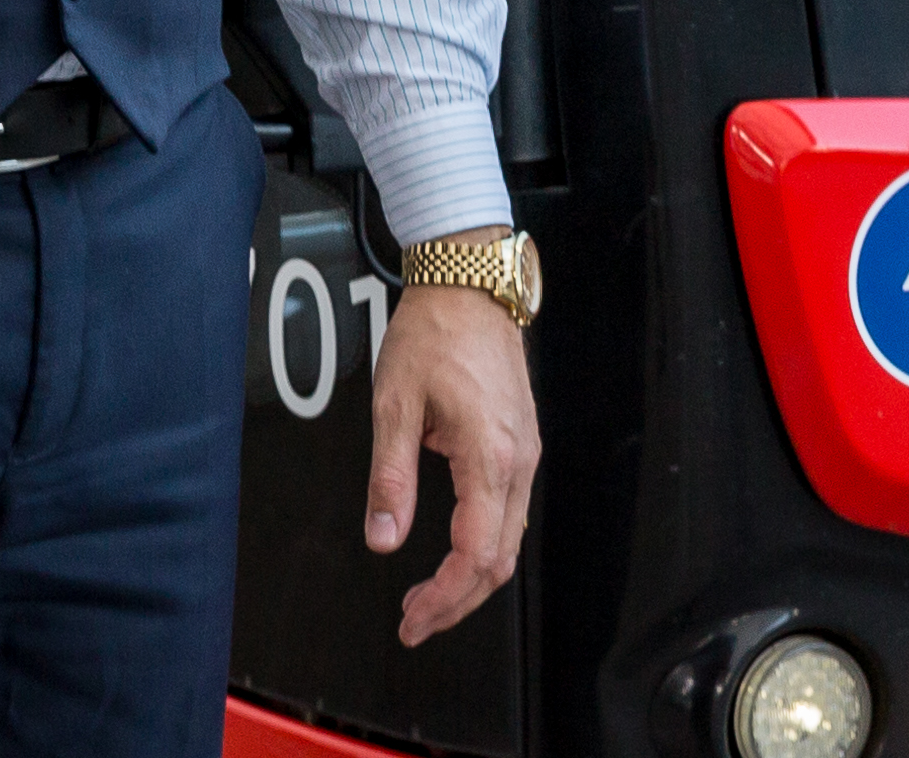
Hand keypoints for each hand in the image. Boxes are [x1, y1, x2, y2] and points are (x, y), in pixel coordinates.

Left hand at [363, 281, 538, 644]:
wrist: (469, 287)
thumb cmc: (432, 335)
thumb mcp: (394, 405)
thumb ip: (389, 478)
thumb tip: (383, 539)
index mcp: (488, 455)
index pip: (474, 553)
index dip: (443, 597)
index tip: (412, 618)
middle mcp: (517, 461)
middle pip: (499, 561)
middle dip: (457, 602)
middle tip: (415, 622)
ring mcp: (525, 454)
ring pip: (508, 542)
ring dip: (471, 580)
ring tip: (428, 598)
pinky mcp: (520, 446)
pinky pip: (510, 515)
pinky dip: (483, 548)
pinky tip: (454, 556)